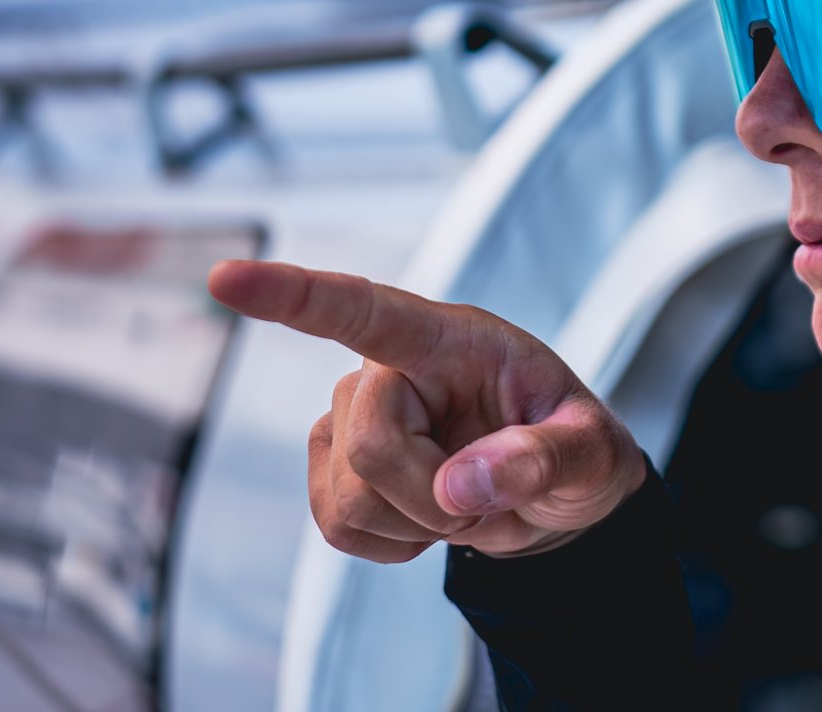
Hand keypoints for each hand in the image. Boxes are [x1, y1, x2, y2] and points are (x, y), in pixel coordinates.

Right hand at [207, 258, 646, 561]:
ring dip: (416, 522)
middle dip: (433, 494)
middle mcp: (390, 368)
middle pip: (371, 444)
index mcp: (452, 338)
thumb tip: (457, 485)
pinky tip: (430, 515)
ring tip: (465, 496)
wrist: (556, 495)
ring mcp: (352, 417)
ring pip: (349, 498)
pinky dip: (393, 543)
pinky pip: (337, 529)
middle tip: (487, 491)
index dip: (294, 295)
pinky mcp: (334, 468)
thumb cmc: (577, 450)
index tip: (227, 277)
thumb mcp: (594, 454)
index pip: (364, 311)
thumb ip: (544, 459)